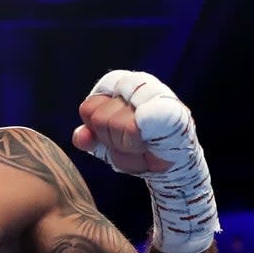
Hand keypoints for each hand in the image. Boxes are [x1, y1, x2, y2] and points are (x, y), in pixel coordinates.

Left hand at [73, 69, 218, 252]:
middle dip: (110, 139)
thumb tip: (80, 136)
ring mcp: (155, 95)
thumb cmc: (140, 149)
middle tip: (131, 143)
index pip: (89, 108)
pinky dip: (134, 142)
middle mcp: (139, 83)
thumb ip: (89, 137)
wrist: (173, 168)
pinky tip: (147, 144)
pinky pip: (134, 128)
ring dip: (124, 144)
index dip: (97, 129)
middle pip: (98, 117)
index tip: (115, 136)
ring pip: (114, 124)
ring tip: (142, 144)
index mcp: (122, 84)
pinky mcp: (169, 112)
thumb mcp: (108, 143)